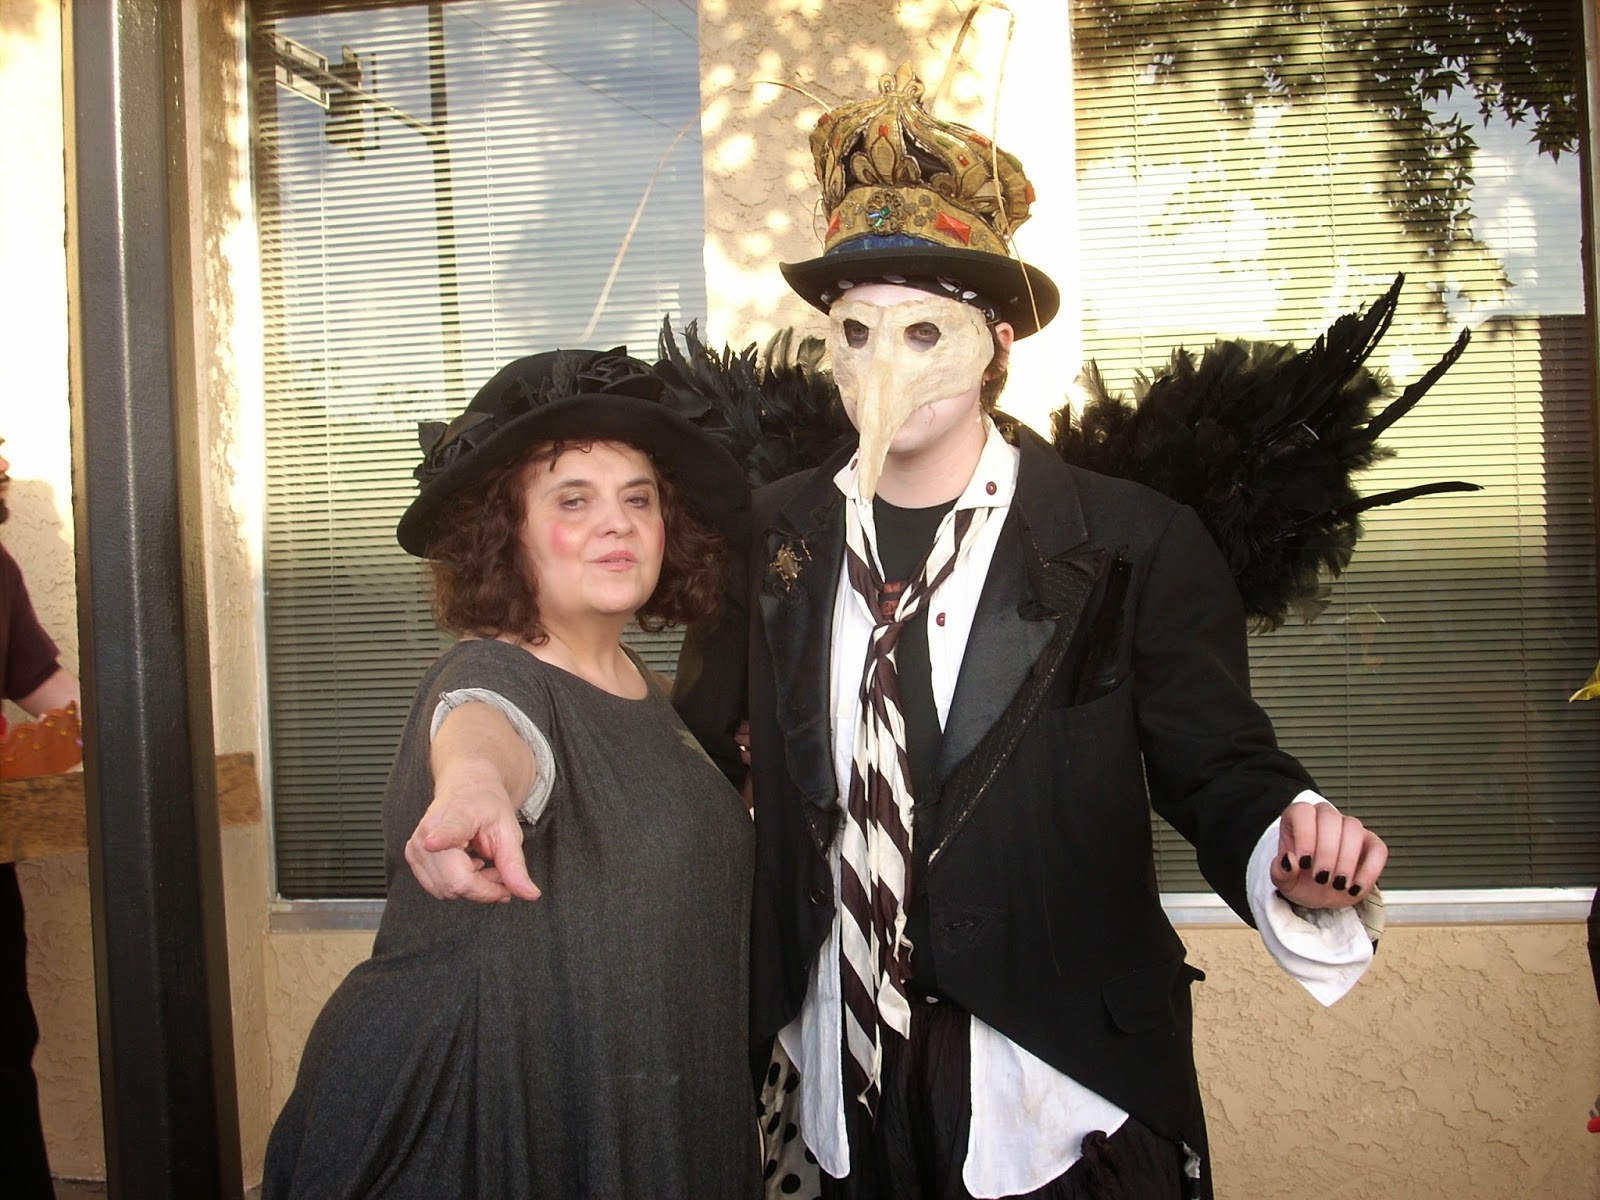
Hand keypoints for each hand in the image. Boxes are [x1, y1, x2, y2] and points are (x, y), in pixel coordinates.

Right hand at [404, 771, 540, 903]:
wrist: (466, 787)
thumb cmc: (486, 804)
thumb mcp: (509, 831)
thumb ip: (515, 866)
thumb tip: (530, 894)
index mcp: (456, 817)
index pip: (446, 831)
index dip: (440, 839)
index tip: (432, 843)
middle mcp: (428, 832)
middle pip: (456, 883)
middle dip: (485, 887)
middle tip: (499, 870)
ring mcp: (417, 847)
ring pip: (448, 890)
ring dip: (473, 887)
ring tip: (484, 864)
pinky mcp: (412, 858)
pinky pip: (439, 888)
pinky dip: (459, 884)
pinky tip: (469, 865)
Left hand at [1270, 801, 1385, 909]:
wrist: (1319, 893)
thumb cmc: (1299, 880)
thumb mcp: (1283, 880)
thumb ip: (1280, 872)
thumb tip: (1289, 860)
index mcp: (1299, 817)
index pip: (1303, 812)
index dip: (1305, 836)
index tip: (1304, 862)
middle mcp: (1325, 817)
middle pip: (1330, 818)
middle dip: (1327, 851)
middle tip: (1321, 878)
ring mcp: (1350, 829)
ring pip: (1353, 829)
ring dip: (1346, 860)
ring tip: (1338, 884)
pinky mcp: (1371, 844)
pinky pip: (1378, 849)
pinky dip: (1370, 870)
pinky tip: (1354, 888)